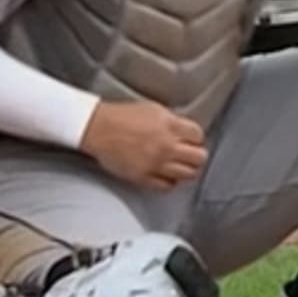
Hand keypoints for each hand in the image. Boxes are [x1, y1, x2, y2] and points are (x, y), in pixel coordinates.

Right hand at [82, 99, 207, 189]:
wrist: (98, 128)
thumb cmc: (122, 116)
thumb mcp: (155, 110)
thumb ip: (174, 122)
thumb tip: (186, 132)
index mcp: (171, 126)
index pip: (198, 136)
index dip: (196, 138)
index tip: (191, 140)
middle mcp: (166, 146)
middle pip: (199, 157)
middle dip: (197, 156)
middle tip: (191, 155)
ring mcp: (155, 163)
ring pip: (187, 174)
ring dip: (186, 170)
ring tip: (180, 166)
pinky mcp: (142, 176)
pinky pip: (166, 186)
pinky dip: (169, 182)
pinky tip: (166, 175)